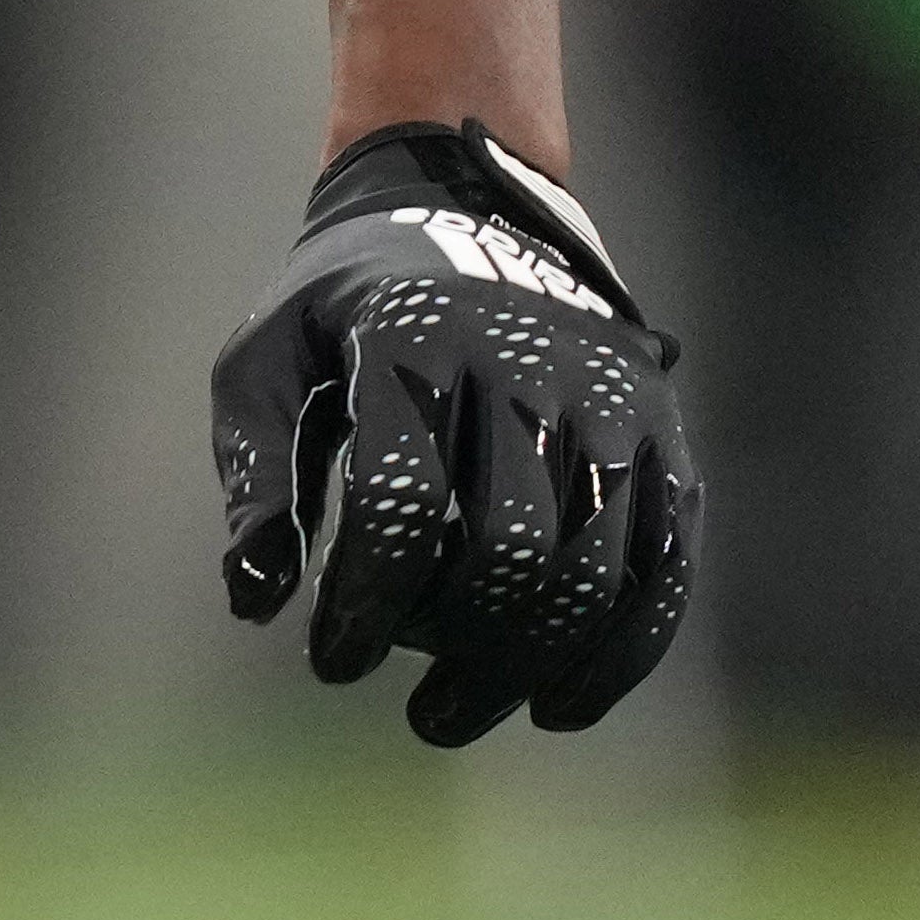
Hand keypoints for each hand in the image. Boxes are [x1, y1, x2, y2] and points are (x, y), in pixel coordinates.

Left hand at [208, 117, 696, 742]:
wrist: (465, 207)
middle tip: (414, 709)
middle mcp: (525, 361)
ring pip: (593, 565)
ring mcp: (607, 397)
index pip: (402, 500)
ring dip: (528, 667)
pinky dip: (622, 650)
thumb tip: (255, 600)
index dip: (365, 602)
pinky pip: (664, 561)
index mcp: (414, 336)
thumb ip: (255, 471)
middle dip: (456, 652)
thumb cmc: (343, 308)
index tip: (330, 661)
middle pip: (509, 545)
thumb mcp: (267, 357)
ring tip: (459, 712)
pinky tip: (560, 705)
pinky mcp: (660, 433)